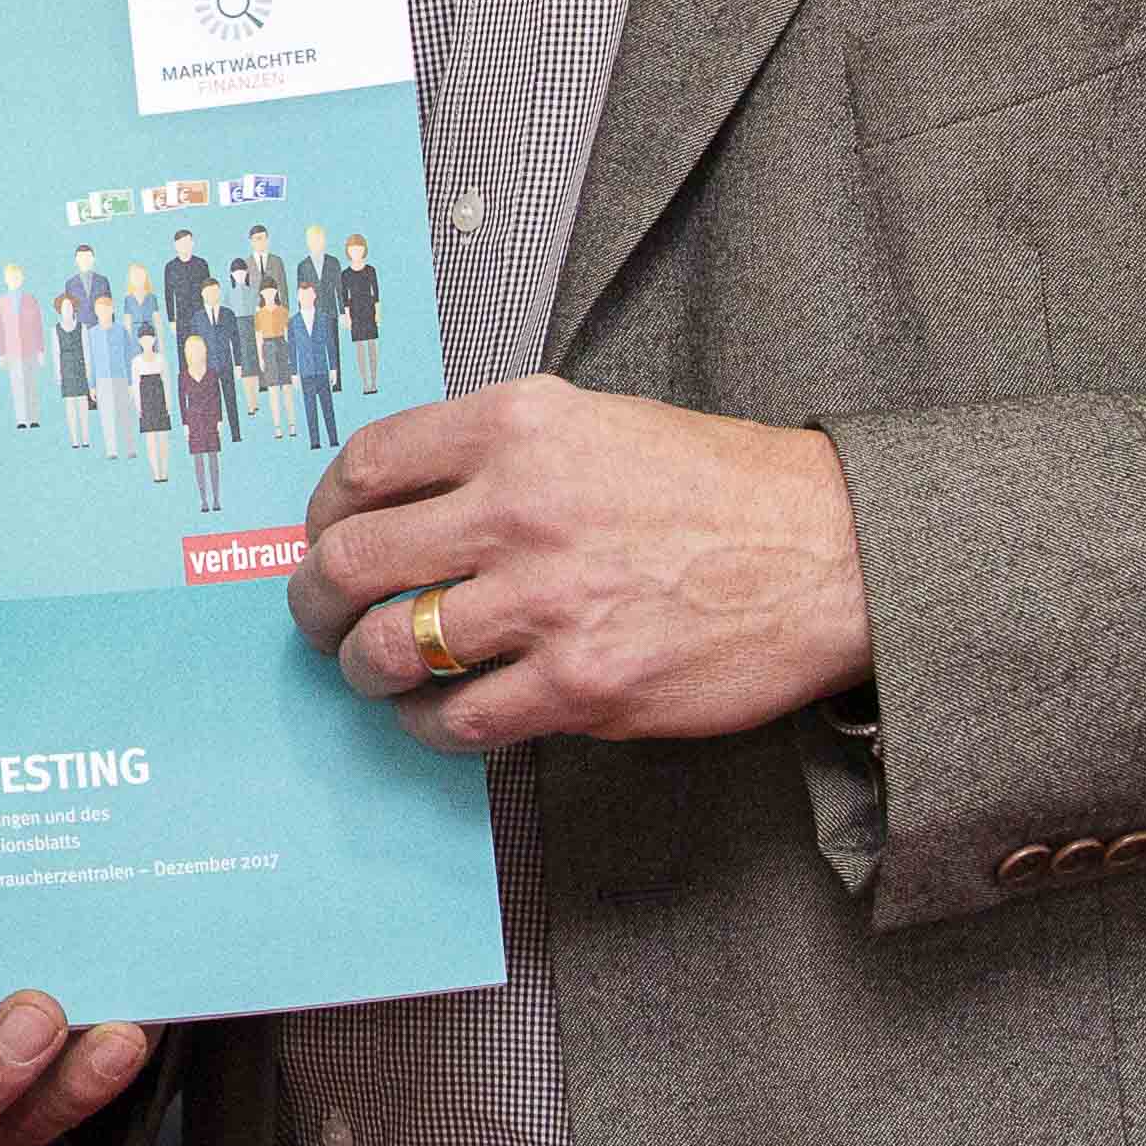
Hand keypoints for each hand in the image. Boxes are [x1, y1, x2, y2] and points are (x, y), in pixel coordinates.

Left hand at [289, 375, 868, 749]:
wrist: (829, 553)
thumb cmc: (715, 486)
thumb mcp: (592, 420)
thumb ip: (492, 452)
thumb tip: (395, 504)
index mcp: (515, 426)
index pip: (362, 469)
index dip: (323, 514)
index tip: (325, 538)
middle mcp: (518, 506)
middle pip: (350, 562)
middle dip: (315, 601)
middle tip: (322, 618)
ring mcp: (547, 601)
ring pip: (389, 648)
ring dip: (365, 669)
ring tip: (376, 671)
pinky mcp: (582, 686)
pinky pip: (460, 720)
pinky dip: (430, 725)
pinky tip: (441, 714)